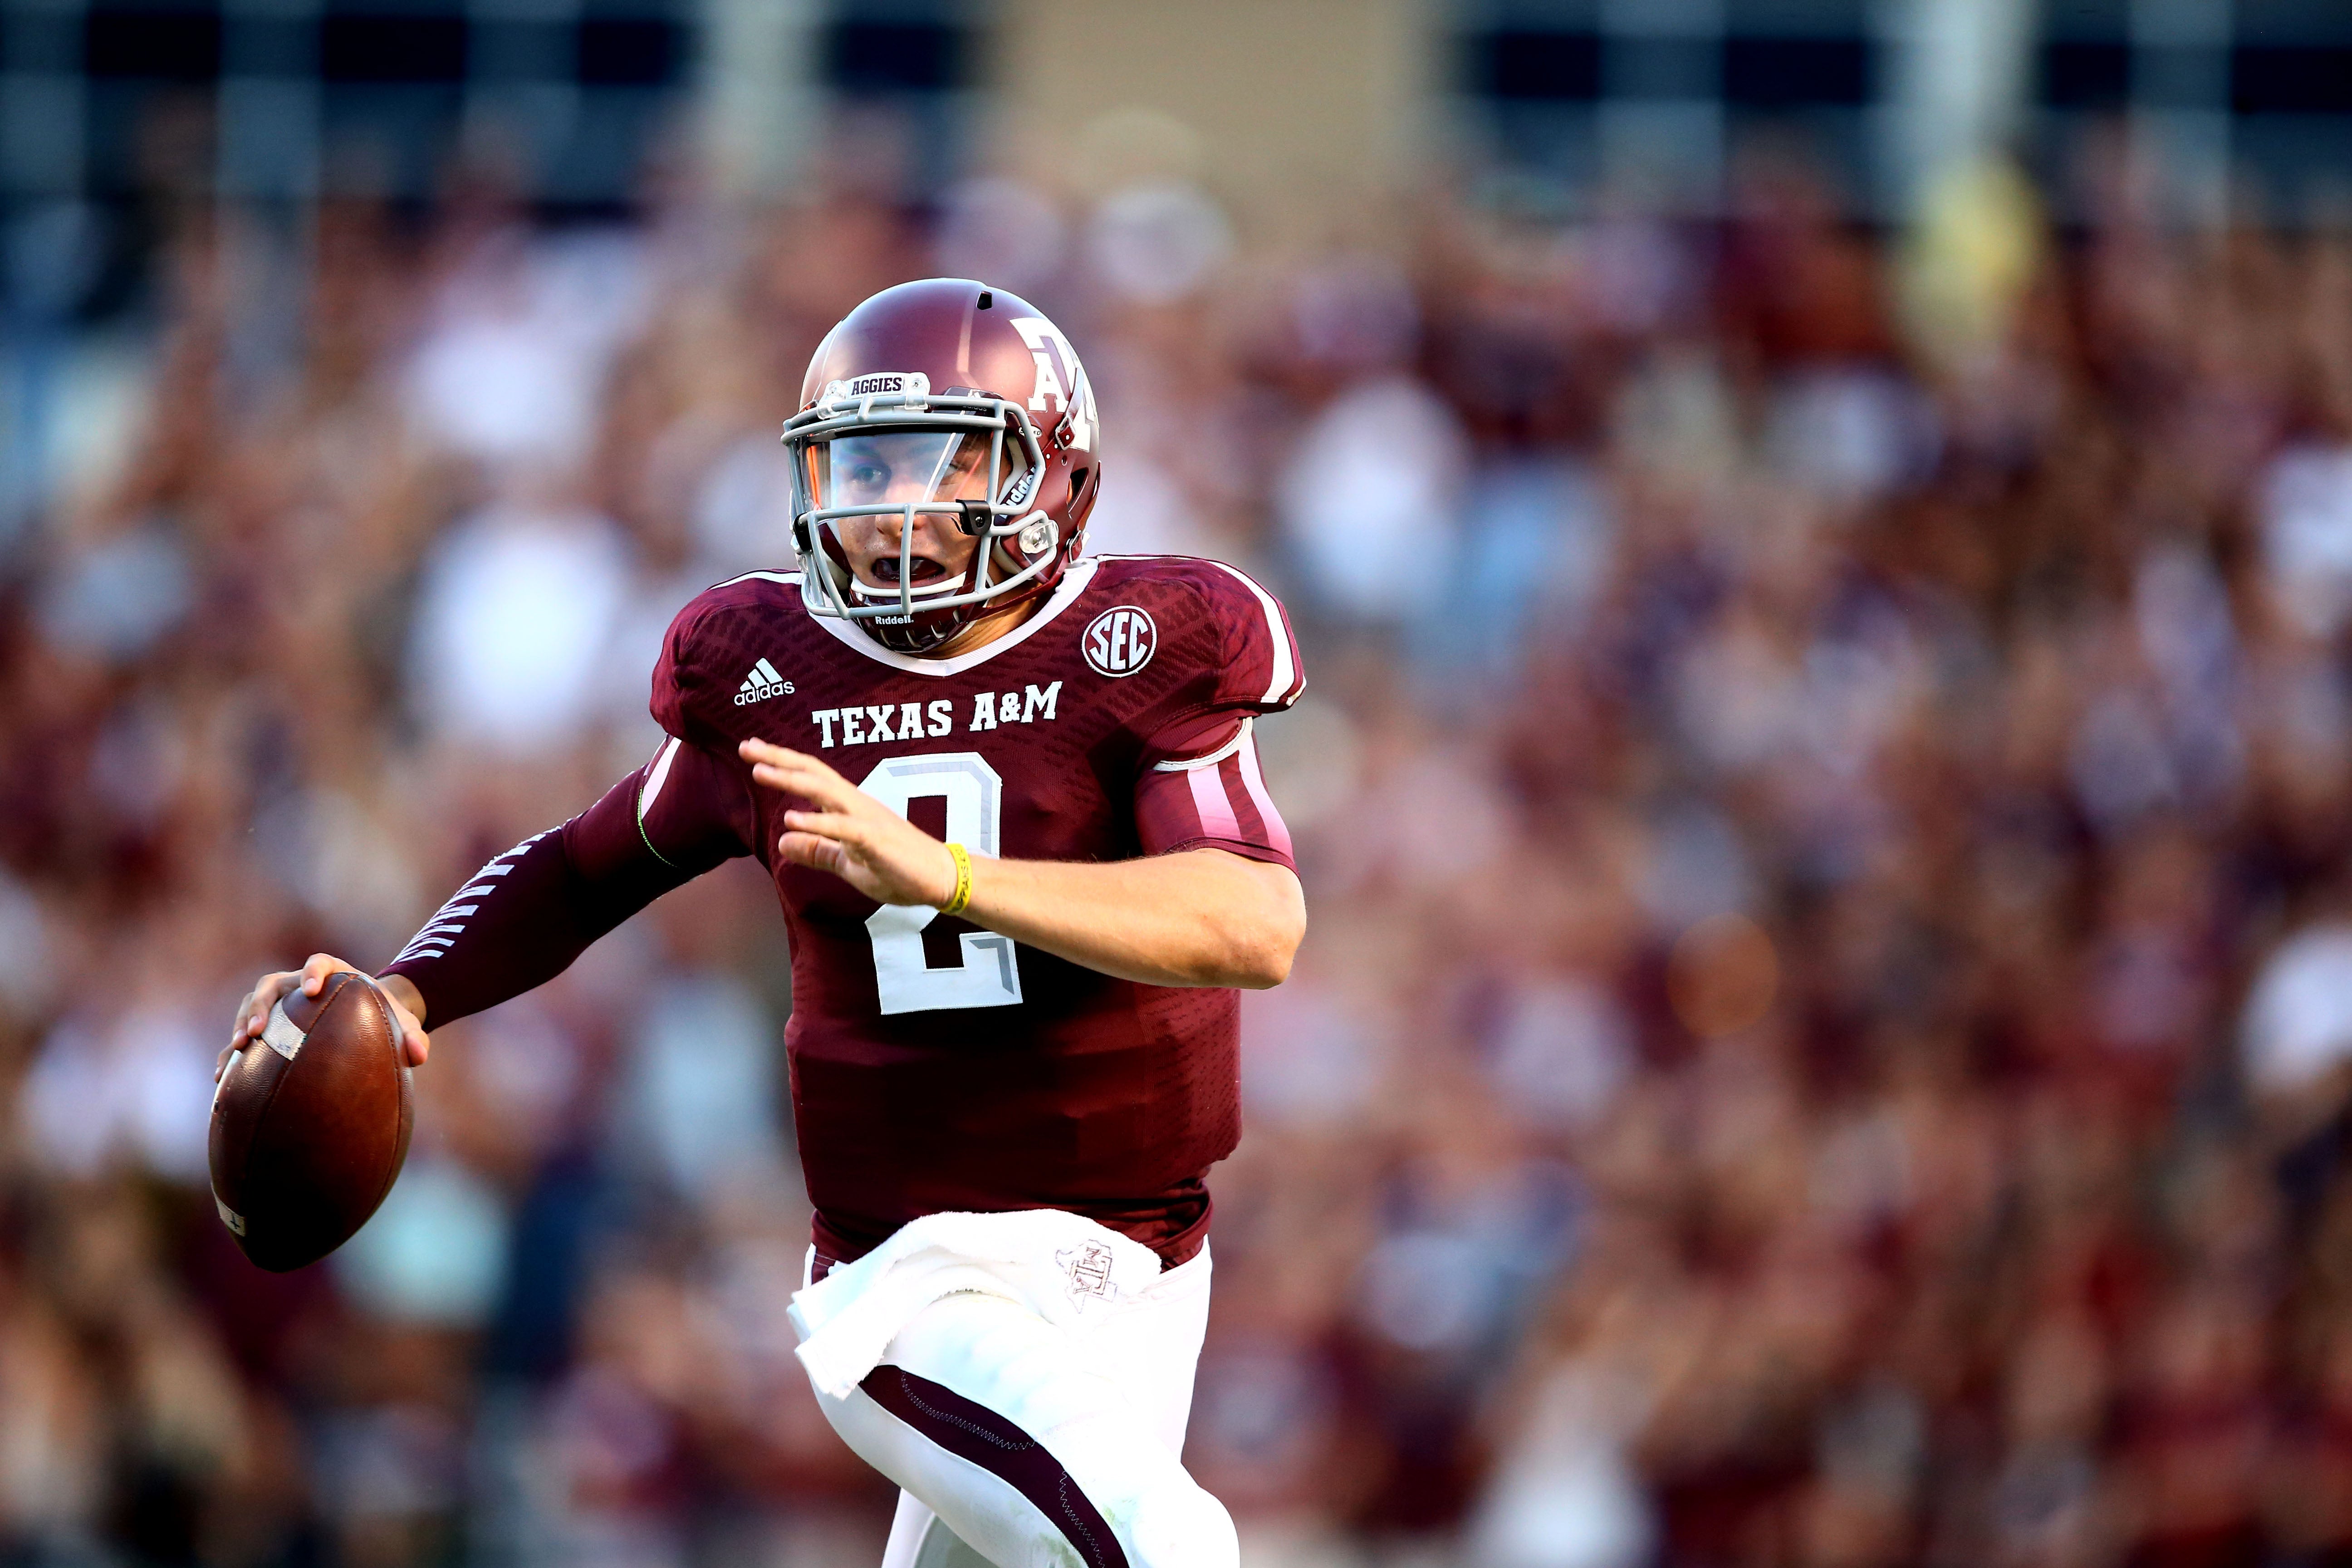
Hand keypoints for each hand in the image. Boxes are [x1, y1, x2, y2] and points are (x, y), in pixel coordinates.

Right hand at [219, 954, 430, 1079]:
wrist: (365, 1020)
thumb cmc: (383, 1018)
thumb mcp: (402, 1024)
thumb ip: (413, 1036)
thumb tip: (420, 1055)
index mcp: (333, 973)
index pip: (320, 963)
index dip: (314, 971)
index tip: (312, 989)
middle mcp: (298, 984)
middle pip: (272, 984)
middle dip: (262, 1005)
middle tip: (258, 1030)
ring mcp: (279, 1004)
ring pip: (251, 1005)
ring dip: (241, 1024)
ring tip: (237, 1048)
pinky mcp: (267, 1028)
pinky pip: (243, 1038)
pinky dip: (230, 1055)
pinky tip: (220, 1079)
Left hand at [741, 739, 960, 907]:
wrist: (940, 878)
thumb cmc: (899, 868)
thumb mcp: (848, 862)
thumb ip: (817, 850)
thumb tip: (782, 839)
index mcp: (849, 807)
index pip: (812, 777)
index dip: (783, 763)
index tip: (753, 750)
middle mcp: (856, 805)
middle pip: (814, 774)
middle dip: (779, 760)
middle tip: (746, 746)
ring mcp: (866, 820)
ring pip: (825, 791)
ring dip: (791, 780)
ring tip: (759, 771)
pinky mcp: (875, 840)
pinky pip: (842, 828)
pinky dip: (816, 822)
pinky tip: (790, 820)